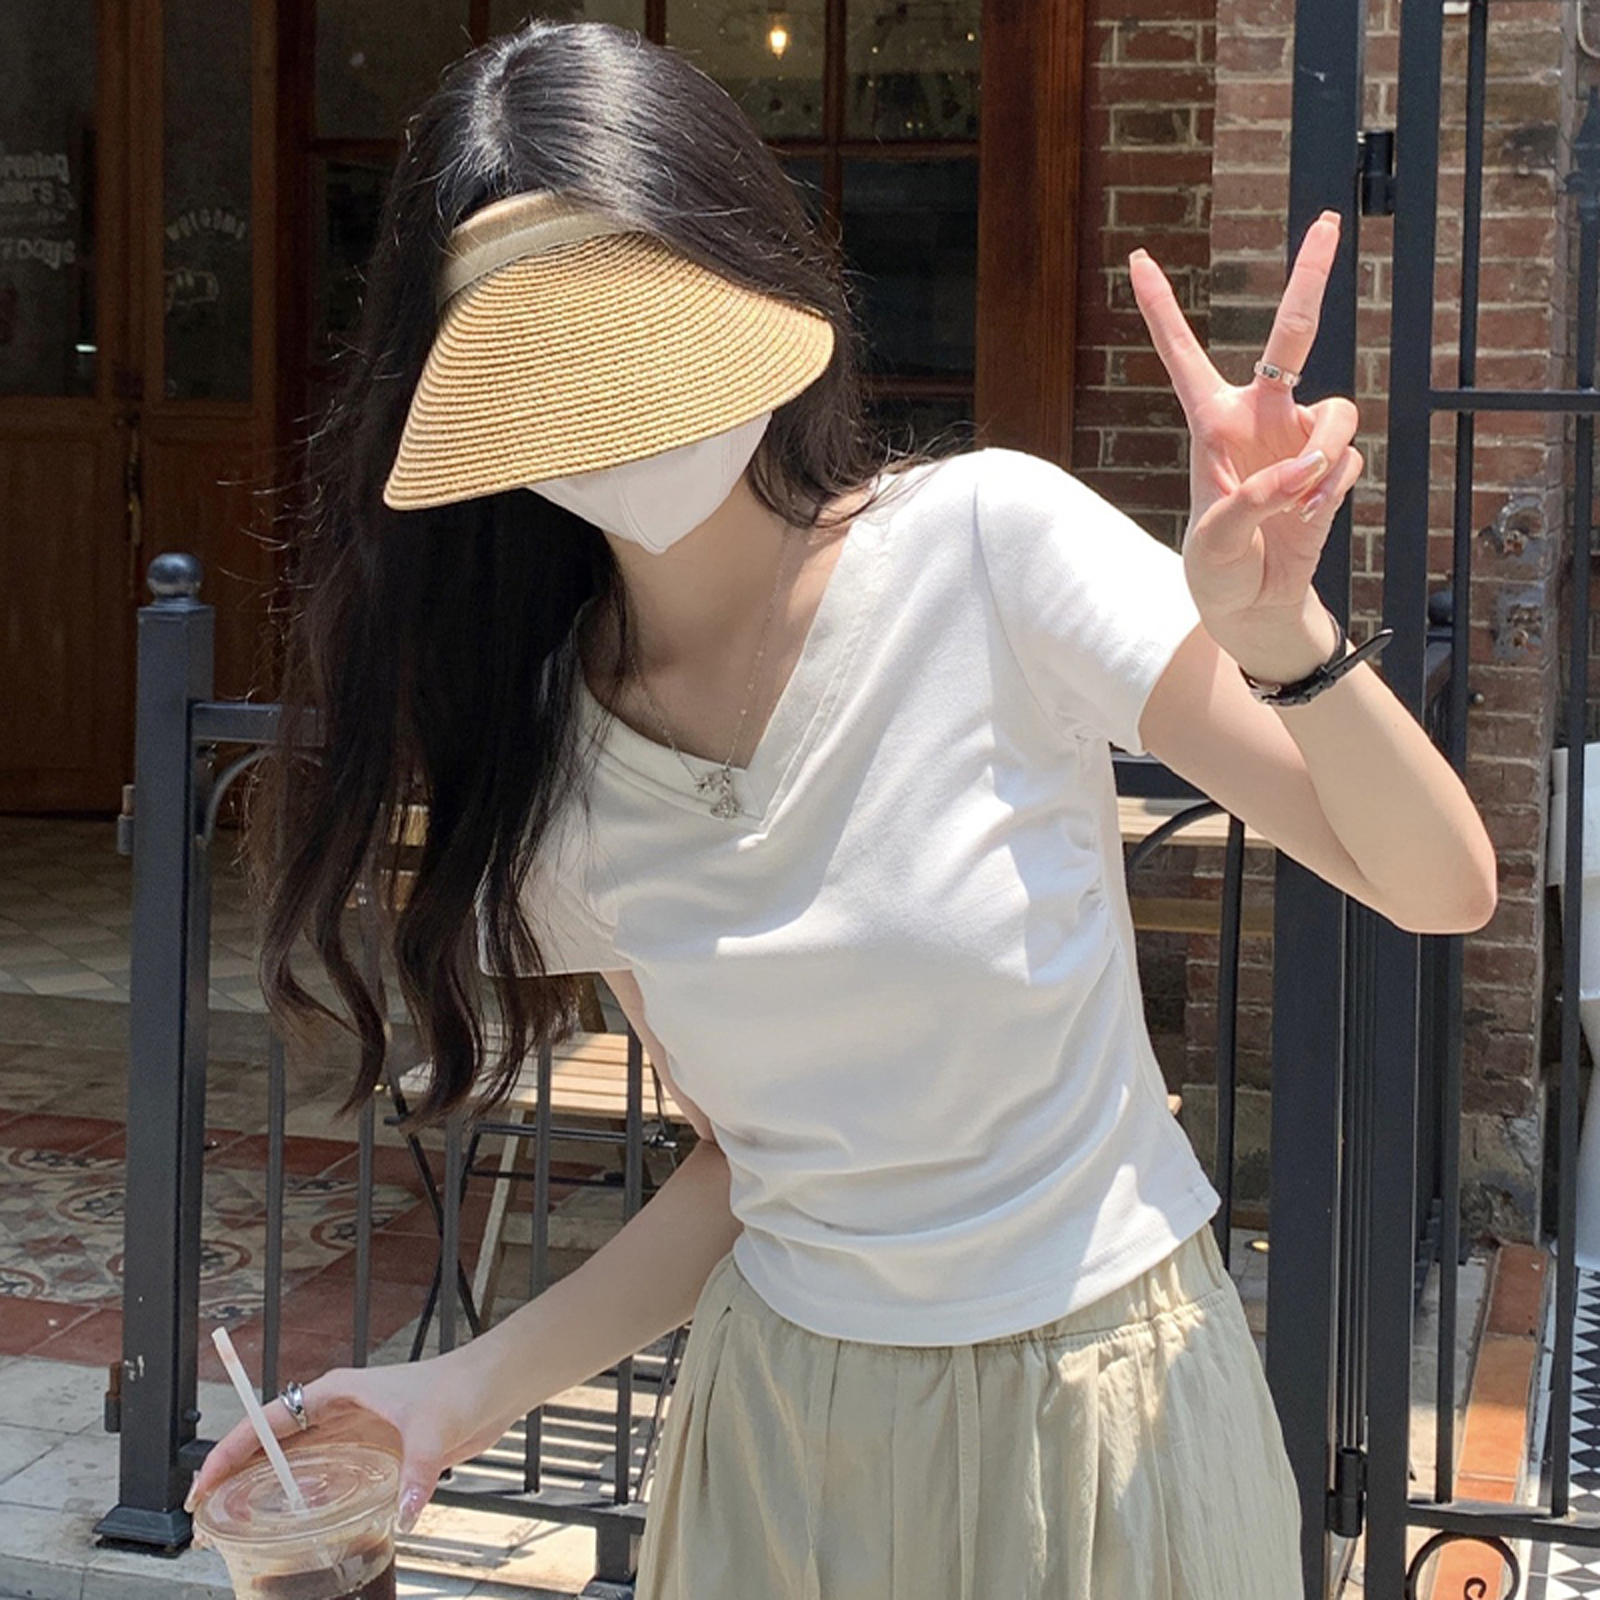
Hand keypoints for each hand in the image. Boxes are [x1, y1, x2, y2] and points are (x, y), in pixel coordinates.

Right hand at [185, 1352, 513, 1534]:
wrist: (494, 1386)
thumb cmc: (461, 1386)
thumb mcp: (434, 1428)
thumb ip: (417, 1471)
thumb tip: (405, 1511)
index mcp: (338, 1392)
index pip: (268, 1420)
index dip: (232, 1450)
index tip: (205, 1482)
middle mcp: (340, 1411)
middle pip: (273, 1443)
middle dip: (237, 1475)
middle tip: (208, 1514)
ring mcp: (356, 1431)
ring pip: (296, 1462)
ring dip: (267, 1488)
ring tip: (236, 1524)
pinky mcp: (375, 1450)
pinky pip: (327, 1476)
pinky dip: (305, 1496)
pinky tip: (295, 1523)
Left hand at [1128, 209, 1363, 683]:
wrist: (1253, 602)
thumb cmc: (1216, 569)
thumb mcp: (1211, 542)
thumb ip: (1248, 504)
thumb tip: (1300, 469)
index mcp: (1211, 423)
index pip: (1182, 354)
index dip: (1161, 307)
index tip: (1139, 258)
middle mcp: (1258, 418)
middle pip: (1291, 336)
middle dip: (1311, 278)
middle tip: (1329, 222)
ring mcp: (1299, 438)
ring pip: (1338, 409)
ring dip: (1324, 450)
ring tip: (1298, 495)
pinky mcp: (1331, 467)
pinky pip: (1348, 459)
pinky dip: (1332, 489)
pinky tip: (1308, 514)